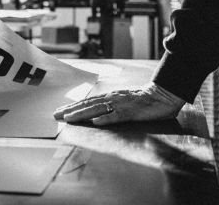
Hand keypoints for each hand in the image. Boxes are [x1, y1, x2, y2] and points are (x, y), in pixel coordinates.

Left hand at [53, 83, 185, 126]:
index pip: (88, 102)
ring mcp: (122, 105)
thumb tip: (95, 116)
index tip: (59, 111)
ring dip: (82, 114)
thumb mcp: (124, 102)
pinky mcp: (132, 112)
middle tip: (55, 115)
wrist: (163, 95)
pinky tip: (96, 122)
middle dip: (71, 110)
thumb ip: (111, 107)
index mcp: (111, 97)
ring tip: (69, 118)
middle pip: (88, 104)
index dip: (73, 106)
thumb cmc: (143, 100)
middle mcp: (113, 98)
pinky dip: (106, 118)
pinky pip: (118, 116)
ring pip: (98, 109)